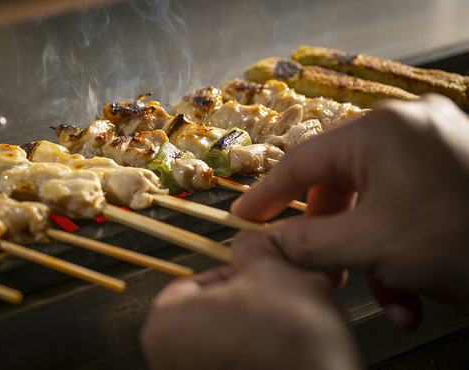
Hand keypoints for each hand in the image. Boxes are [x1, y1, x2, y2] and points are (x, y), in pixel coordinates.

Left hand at [140, 232, 360, 369]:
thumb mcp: (273, 271)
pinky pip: (243, 363)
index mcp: (166, 325)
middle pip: (214, 312)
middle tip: (284, 298)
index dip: (236, 271)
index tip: (262, 274)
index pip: (195, 280)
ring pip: (233, 339)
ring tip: (293, 327)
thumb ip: (252, 248)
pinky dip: (266, 356)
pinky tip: (291, 353)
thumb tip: (250, 243)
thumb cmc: (290, 345)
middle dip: (254, 300)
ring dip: (264, 327)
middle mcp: (171, 360)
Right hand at [231, 94, 468, 326]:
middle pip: (340, 186)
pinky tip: (414, 290)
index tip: (243, 218)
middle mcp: (405, 128)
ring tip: (391, 298)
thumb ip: (307, 243)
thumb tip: (264, 244)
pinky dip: (402, 245)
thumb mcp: (373, 246)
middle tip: (325, 274)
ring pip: (375, 202)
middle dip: (337, 242)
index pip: (301, 162)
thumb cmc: (463, 239)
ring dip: (375, 256)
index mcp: (379, 132)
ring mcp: (433, 145)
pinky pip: (406, 203)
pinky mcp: (452, 166)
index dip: (267, 196)